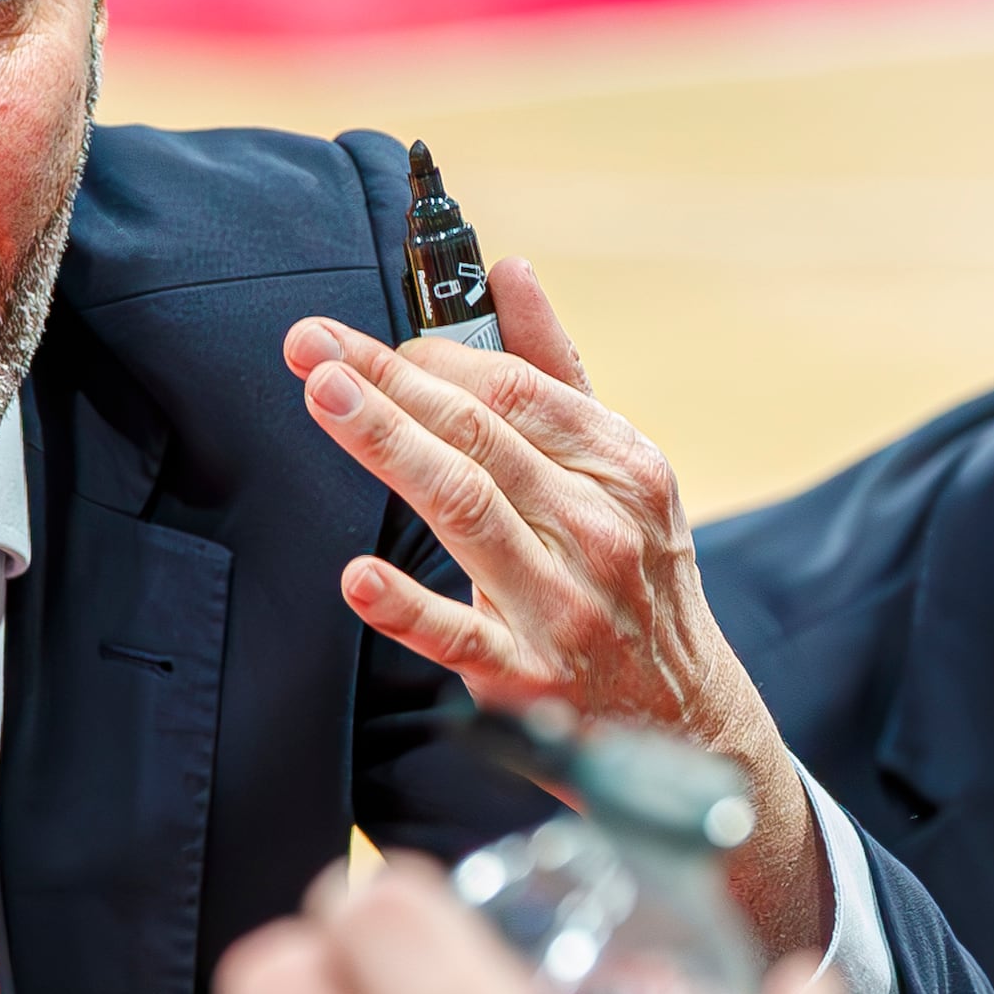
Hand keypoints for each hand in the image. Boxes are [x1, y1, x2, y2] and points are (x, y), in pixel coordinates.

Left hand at [288, 257, 835, 950]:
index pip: (515, 391)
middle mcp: (600, 527)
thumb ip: (556, 371)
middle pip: (478, 436)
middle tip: (308, 343)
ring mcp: (566, 606)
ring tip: (323, 397)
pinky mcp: (532, 683)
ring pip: (466, 511)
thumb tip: (508, 269)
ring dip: (388, 447)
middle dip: (387, 381)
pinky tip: (358, 578)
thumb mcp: (621, 470)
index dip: (431, 358)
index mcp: (622, 466)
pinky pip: (462, 639)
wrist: (686, 724)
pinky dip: (410, 608)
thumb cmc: (634, 577)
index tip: (362, 343)